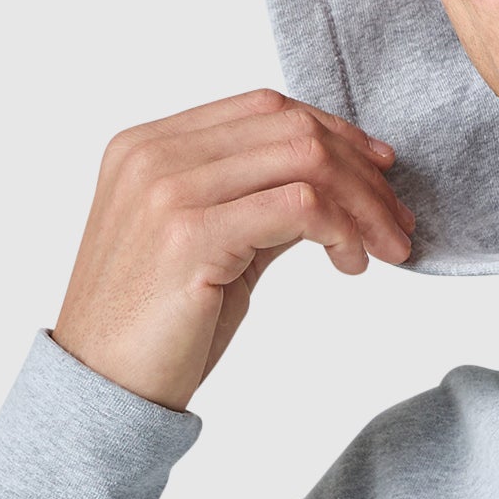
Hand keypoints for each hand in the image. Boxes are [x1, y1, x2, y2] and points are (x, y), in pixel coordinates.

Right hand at [51, 88, 413, 410]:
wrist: (102, 389)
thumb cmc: (154, 331)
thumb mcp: (209, 249)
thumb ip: (255, 205)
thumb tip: (328, 192)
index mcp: (149, 145)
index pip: (263, 109)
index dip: (334, 132)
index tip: (380, 171)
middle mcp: (154, 156)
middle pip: (290, 128)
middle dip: (361, 171)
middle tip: (396, 222)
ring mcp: (168, 191)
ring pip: (304, 160)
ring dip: (363, 203)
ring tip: (386, 248)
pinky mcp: (190, 235)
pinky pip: (298, 206)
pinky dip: (342, 229)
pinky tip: (350, 263)